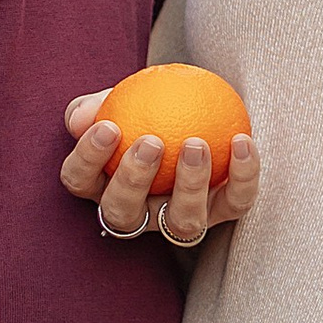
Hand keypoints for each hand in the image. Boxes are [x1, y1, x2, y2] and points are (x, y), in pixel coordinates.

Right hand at [61, 91, 259, 253]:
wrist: (196, 110)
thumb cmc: (147, 107)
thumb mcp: (118, 99)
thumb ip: (97, 105)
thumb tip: (82, 117)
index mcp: (102, 184)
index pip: (80, 180)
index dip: (88, 159)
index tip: (109, 126)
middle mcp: (138, 212)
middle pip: (123, 214)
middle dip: (134, 180)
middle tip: (151, 142)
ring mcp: (180, 219)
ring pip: (182, 223)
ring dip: (189, 185)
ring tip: (196, 144)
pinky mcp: (223, 212)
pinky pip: (235, 201)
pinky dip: (242, 174)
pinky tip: (242, 140)